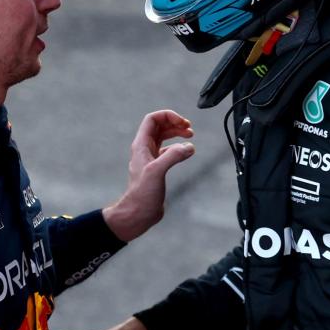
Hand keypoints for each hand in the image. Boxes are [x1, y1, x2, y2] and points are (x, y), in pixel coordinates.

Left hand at [102, 110, 193, 241]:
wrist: (138, 213)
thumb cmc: (143, 194)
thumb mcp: (157, 171)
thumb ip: (173, 156)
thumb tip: (189, 146)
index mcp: (141, 145)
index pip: (152, 119)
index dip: (168, 116)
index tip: (183, 123)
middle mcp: (145, 149)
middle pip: (159, 126)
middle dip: (174, 123)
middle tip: (189, 128)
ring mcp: (151, 158)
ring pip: (164, 137)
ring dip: (176, 133)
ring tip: (190, 135)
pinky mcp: (157, 168)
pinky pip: (168, 150)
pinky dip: (178, 147)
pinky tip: (186, 152)